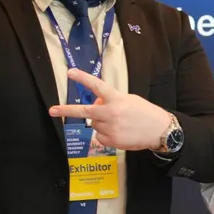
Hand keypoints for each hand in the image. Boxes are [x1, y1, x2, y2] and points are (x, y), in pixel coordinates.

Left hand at [48, 69, 173, 150]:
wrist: (161, 130)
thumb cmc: (145, 113)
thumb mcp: (129, 100)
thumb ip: (111, 100)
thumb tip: (95, 105)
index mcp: (117, 99)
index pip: (97, 86)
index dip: (83, 78)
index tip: (70, 73)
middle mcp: (112, 112)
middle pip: (85, 111)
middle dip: (67, 110)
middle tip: (52, 110)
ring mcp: (111, 128)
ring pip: (94, 125)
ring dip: (101, 123)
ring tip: (118, 124)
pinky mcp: (112, 140)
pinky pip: (99, 137)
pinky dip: (105, 135)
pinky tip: (119, 133)